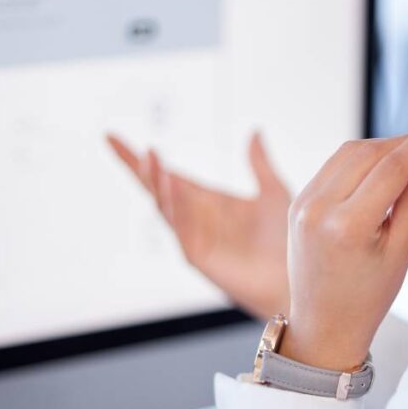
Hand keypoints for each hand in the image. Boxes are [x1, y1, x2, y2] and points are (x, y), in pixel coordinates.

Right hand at [106, 133, 291, 319]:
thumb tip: (254, 130)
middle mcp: (194, 218)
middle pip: (155, 188)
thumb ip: (259, 163)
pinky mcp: (198, 256)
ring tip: (150, 156)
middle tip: (115, 140)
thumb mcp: (273, 192)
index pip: (166, 174)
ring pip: (163, 206)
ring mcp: (193, 237)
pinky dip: (174, 205)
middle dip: (137, 166)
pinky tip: (172, 183)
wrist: (296, 278)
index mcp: (206, 201)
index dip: (140, 157)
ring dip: (155, 181)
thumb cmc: (286, 241)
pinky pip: (180, 228)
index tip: (111, 135)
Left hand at [280, 119, 407, 370]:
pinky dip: (358, 160)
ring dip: (380, 148)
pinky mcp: (296, 202)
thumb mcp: (401, 248)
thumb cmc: (366, 297)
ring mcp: (303, 204)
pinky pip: (332, 166)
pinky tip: (380, 169)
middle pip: (368, 153)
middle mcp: (319, 209)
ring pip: (347, 153)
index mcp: (348, 226)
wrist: (324, 324)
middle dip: (402, 143)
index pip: (391, 167)